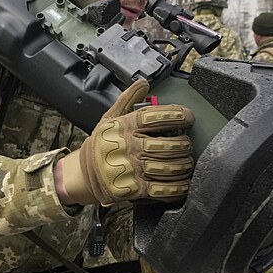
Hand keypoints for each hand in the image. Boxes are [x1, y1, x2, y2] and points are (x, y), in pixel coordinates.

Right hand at [58, 79, 194, 205]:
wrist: (83, 174)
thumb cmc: (101, 144)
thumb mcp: (109, 118)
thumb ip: (128, 99)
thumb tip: (143, 83)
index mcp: (124, 127)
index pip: (155, 117)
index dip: (176, 115)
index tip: (188, 116)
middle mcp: (129, 147)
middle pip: (167, 144)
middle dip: (184, 144)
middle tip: (187, 143)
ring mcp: (132, 169)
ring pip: (169, 166)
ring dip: (183, 164)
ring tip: (186, 161)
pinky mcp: (134, 188)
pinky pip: (163, 189)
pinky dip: (177, 187)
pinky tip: (184, 182)